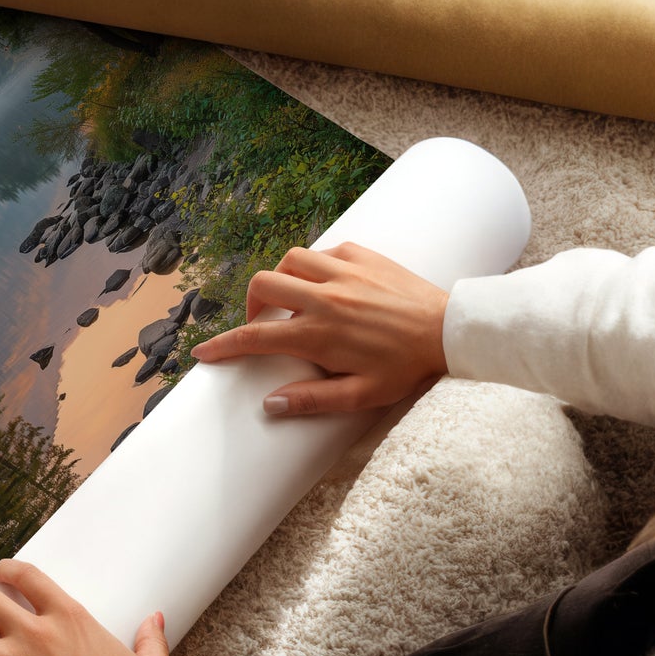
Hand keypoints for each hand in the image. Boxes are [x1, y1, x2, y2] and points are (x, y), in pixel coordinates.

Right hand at [191, 242, 448, 416]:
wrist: (450, 331)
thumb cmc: (407, 367)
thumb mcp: (362, 395)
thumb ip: (313, 400)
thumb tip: (270, 404)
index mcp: (319, 334)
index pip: (255, 338)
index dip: (223, 345)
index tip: (203, 353)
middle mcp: (324, 298)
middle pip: (263, 286)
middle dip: (251, 305)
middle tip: (262, 324)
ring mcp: (343, 272)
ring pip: (289, 260)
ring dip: (281, 279)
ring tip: (292, 300)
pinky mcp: (363, 255)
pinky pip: (324, 251)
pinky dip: (315, 265)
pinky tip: (326, 283)